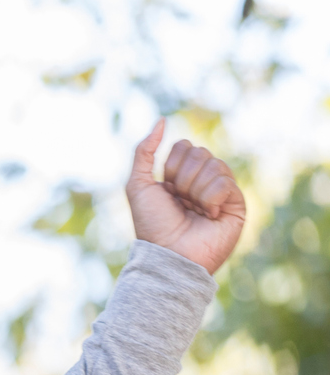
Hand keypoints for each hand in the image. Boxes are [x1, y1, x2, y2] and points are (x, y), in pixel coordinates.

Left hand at [126, 117, 245, 274]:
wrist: (170, 254)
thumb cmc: (152, 225)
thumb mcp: (138, 185)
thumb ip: (144, 152)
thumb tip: (161, 120)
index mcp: (180, 176)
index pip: (184, 147)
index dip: (172, 166)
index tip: (166, 189)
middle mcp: (201, 181)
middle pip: (200, 153)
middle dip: (184, 178)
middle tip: (180, 202)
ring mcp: (220, 191)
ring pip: (214, 165)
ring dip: (197, 190)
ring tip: (194, 211)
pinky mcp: (236, 203)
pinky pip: (226, 182)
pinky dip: (212, 198)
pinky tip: (209, 215)